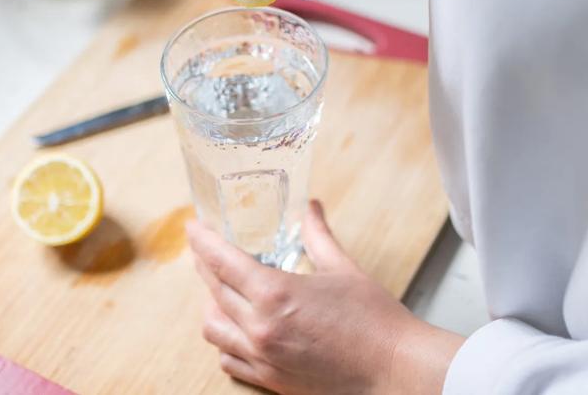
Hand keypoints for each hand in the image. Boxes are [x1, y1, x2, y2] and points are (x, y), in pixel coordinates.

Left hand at [186, 200, 462, 393]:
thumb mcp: (342, 269)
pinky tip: (236, 329)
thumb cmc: (375, 322)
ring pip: (213, 328)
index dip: (202, 241)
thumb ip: (318, 235)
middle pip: (213, 291)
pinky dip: (226, 341)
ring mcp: (263, 358)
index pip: (222, 261)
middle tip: (206, 251)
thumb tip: (310, 209)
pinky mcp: (270, 380)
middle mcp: (261, 328)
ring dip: (212, 305)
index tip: (193, 228)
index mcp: (276, 294)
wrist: (394, 370)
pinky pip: (228, 360)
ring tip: (222, 291)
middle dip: (205, 266)